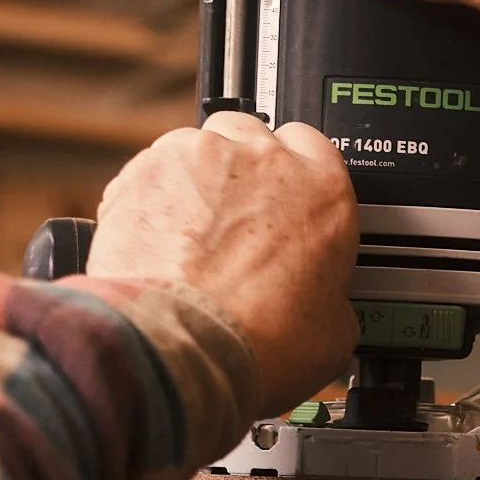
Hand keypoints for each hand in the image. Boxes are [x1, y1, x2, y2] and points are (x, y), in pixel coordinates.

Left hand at [90, 114, 358, 414]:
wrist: (187, 345)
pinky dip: (151, 199)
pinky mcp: (145, 170)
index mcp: (323, 190)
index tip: (286, 197)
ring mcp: (200, 157)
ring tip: (190, 237)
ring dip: (194, 181)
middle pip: (251, 133)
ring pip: (196, 147)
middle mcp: (263, 160)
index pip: (314, 145)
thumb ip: (332, 296)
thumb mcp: (334, 332)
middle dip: (242, 168)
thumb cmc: (260, 338)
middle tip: (236, 220)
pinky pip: (149, 172)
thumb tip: (324, 306)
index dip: (297, 171)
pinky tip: (158, 243)